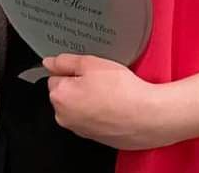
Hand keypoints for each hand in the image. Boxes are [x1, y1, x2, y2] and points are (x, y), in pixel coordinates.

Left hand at [43, 53, 170, 149]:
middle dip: (79, 85)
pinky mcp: (96, 137)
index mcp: (59, 97)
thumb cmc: (123, 92)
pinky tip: (115, 105)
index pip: (55, 76)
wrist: (149, 116)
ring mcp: (80, 129)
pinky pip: (93, 119)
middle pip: (66, 93)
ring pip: (79, 106)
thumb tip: (49, 62)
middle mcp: (65, 117)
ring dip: (90, 99)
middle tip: (100, 81)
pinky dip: (100, 112)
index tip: (87, 71)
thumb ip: (65, 61)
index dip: (73, 70)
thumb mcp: (90, 63)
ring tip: (110, 93)